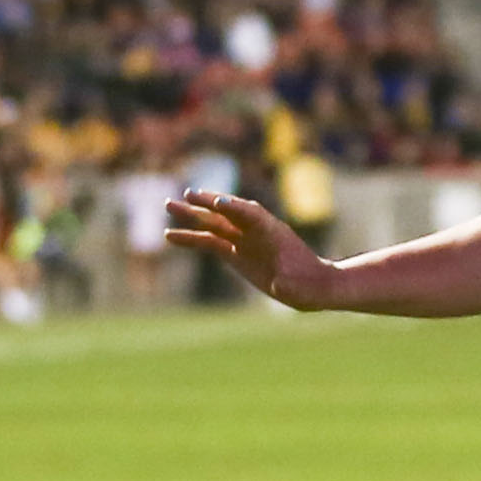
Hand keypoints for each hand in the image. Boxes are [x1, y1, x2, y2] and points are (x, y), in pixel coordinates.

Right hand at [162, 190, 332, 308]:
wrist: (313, 285)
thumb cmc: (311, 284)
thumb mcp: (301, 285)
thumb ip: (288, 281)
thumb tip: (281, 283)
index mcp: (273, 233)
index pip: (252, 215)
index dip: (235, 208)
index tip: (218, 203)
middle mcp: (255, 232)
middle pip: (227, 213)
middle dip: (207, 204)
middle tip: (187, 195)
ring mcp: (244, 240)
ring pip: (213, 224)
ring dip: (191, 215)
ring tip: (168, 205)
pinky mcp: (236, 253)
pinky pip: (209, 243)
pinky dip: (191, 238)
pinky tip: (170, 236)